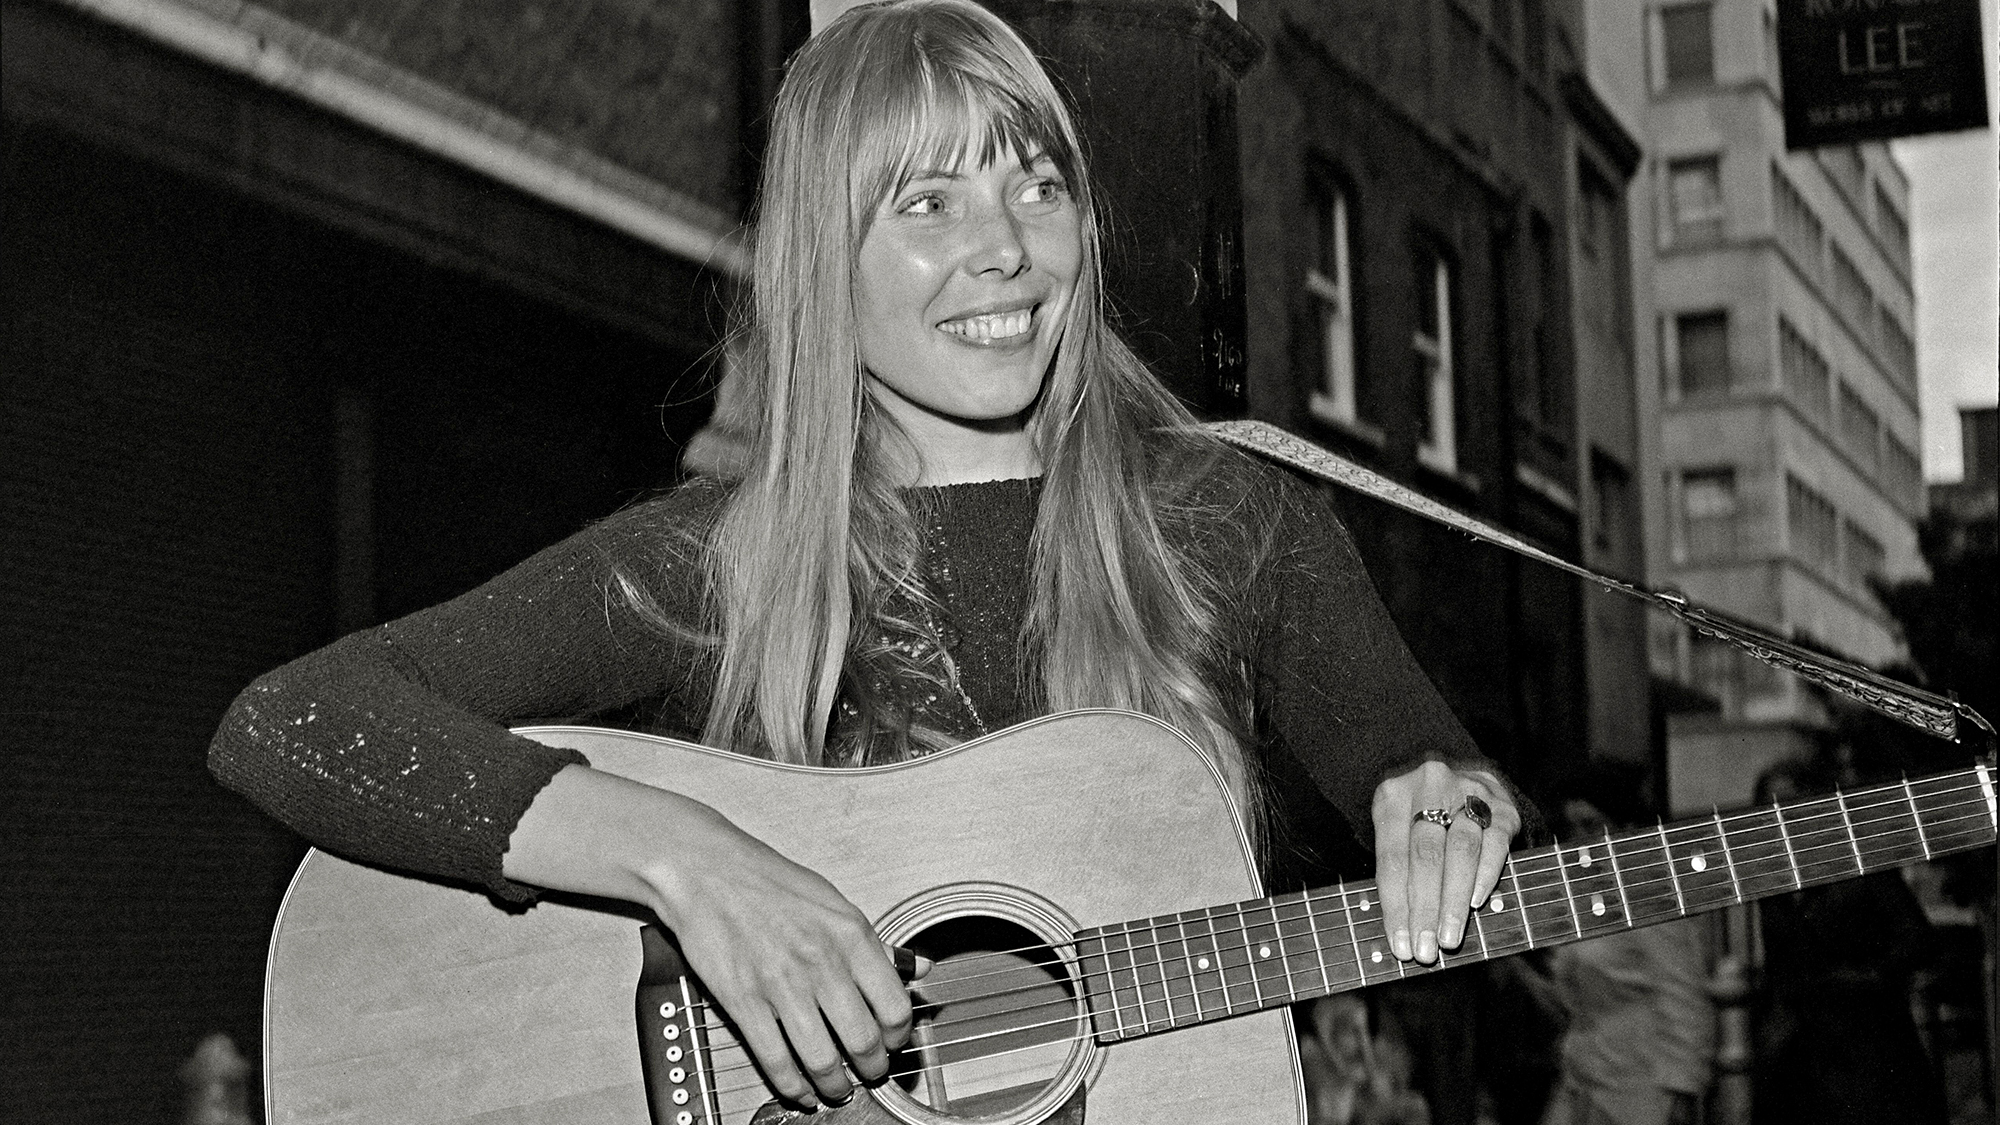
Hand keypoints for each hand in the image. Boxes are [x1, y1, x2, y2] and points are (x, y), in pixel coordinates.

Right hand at [642, 804, 914, 1108]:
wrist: (706, 872)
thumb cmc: (769, 883)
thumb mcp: (835, 903)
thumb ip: (878, 943)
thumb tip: (920, 967)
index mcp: (851, 935)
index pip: (894, 1006)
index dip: (899, 1036)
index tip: (893, 1043)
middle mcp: (821, 962)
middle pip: (863, 1041)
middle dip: (872, 1069)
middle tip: (870, 1073)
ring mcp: (781, 985)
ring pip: (822, 1060)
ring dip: (835, 1086)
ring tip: (837, 1089)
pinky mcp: (743, 1003)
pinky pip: (775, 1061)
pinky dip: (792, 1086)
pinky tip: (800, 1089)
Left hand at [1371, 761, 1519, 963]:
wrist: (1459, 774)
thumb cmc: (1419, 817)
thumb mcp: (1396, 829)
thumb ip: (1398, 871)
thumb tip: (1403, 932)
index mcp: (1392, 797)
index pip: (1392, 860)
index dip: (1395, 906)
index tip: (1400, 945)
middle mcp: (1429, 788)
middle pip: (1426, 856)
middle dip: (1425, 909)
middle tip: (1426, 950)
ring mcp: (1468, 793)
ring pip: (1461, 851)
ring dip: (1454, 901)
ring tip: (1449, 938)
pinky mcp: (1502, 806)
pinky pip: (1494, 845)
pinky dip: (1485, 876)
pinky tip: (1476, 903)